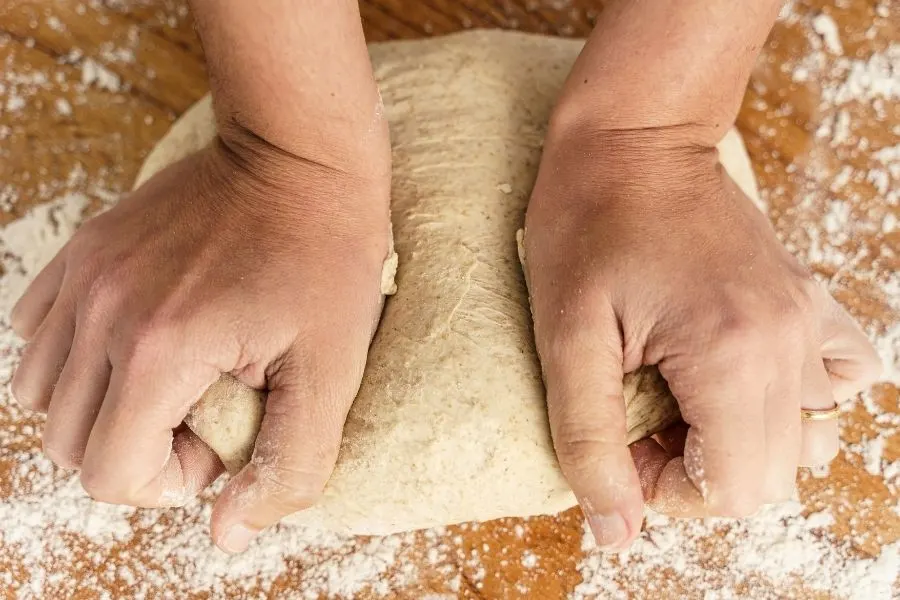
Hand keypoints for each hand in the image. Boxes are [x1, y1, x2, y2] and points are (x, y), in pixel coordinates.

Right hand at [10, 134, 391, 552]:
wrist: (299, 158)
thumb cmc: (326, 259)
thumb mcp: (332, 371)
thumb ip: (288, 465)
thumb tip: (228, 534)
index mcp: (158, 351)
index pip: (109, 475)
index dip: (169, 480)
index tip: (222, 439)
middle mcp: (101, 314)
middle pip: (71, 443)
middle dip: (137, 452)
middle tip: (203, 413)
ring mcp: (84, 276)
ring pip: (45, 394)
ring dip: (104, 411)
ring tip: (172, 381)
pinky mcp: (85, 250)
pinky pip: (38, 334)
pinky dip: (77, 362)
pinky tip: (137, 345)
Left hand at [523, 123, 879, 549]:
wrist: (632, 140)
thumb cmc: (586, 226)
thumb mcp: (564, 338)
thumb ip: (589, 440)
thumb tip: (615, 531)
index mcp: (731, 355)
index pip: (734, 490)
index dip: (668, 491)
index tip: (622, 445)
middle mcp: (789, 342)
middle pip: (773, 475)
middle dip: (698, 472)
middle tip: (641, 424)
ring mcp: (808, 318)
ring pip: (808, 438)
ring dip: (742, 443)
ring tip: (682, 402)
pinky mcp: (807, 299)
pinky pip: (840, 377)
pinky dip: (795, 401)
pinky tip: (739, 379)